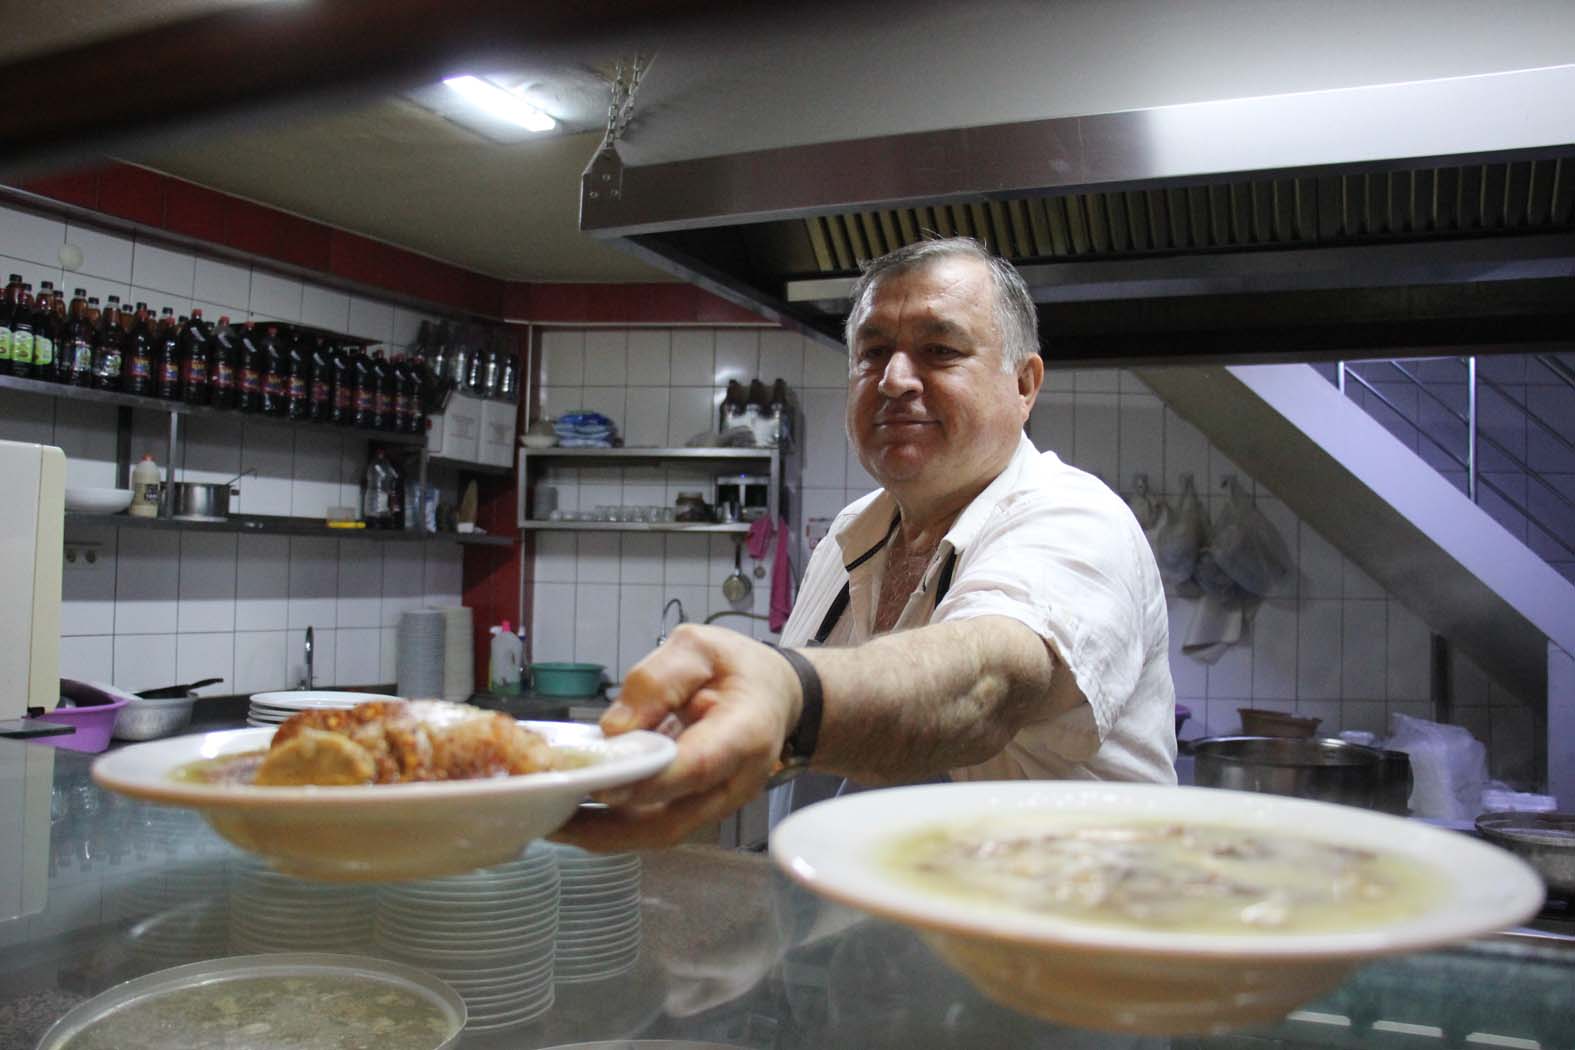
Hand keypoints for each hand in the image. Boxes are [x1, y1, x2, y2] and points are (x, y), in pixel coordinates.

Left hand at [552, 624, 801, 850]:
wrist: (774, 695)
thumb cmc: (738, 668)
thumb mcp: (699, 648)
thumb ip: (657, 681)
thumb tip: (613, 730)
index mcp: (747, 732)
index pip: (699, 764)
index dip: (651, 780)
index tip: (601, 786)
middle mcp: (737, 781)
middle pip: (675, 818)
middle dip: (611, 826)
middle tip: (555, 816)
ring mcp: (719, 803)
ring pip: (661, 832)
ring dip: (605, 835)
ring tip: (552, 822)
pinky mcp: (699, 809)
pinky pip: (656, 826)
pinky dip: (615, 827)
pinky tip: (576, 816)